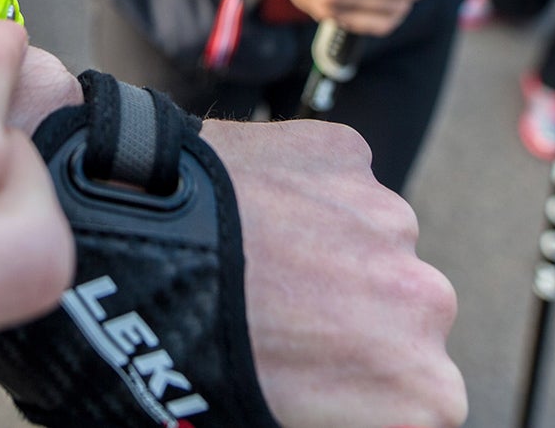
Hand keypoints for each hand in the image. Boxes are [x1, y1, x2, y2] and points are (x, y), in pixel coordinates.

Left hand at [200, 119, 466, 427]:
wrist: (129, 247)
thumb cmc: (184, 354)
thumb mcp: (265, 417)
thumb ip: (328, 408)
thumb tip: (323, 399)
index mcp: (420, 387)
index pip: (419, 400)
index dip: (361, 392)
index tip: (318, 381)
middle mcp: (424, 298)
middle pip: (401, 315)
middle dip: (351, 317)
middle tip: (274, 319)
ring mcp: (388, 217)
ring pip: (370, 241)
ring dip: (328, 249)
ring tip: (252, 259)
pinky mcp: (345, 153)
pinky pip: (335, 181)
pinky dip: (302, 192)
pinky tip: (248, 209)